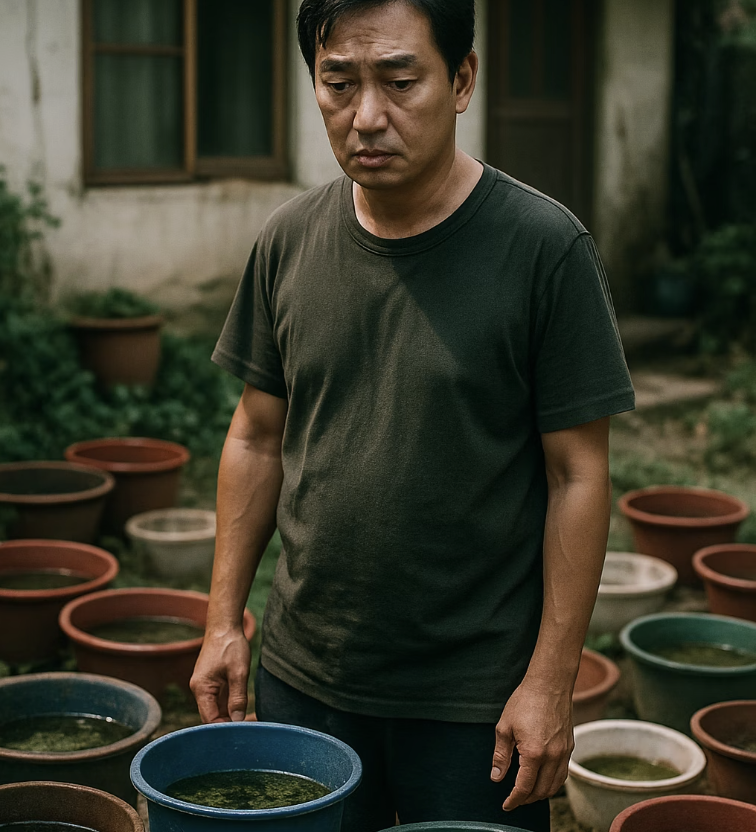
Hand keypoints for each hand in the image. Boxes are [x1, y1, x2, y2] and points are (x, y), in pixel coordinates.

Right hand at [190, 628, 250, 723]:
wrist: (225, 625)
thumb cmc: (231, 645)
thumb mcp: (239, 672)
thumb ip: (237, 698)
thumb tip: (238, 721)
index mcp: (201, 688)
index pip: (210, 719)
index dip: (225, 728)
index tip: (243, 733)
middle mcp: (199, 689)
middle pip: (212, 716)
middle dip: (229, 723)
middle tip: (250, 728)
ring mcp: (205, 685)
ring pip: (217, 708)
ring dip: (231, 715)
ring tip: (249, 721)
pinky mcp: (212, 681)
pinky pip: (219, 699)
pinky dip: (230, 705)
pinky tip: (244, 709)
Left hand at [490, 679, 573, 810]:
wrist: (549, 684)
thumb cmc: (524, 701)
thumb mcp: (505, 727)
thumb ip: (501, 755)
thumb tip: (496, 777)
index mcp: (534, 753)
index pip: (524, 787)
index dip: (514, 799)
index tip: (506, 805)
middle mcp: (553, 756)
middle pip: (541, 791)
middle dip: (527, 799)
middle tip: (515, 800)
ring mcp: (564, 752)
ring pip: (555, 785)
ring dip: (541, 793)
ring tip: (528, 793)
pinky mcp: (570, 746)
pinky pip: (563, 773)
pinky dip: (552, 782)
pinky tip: (543, 779)